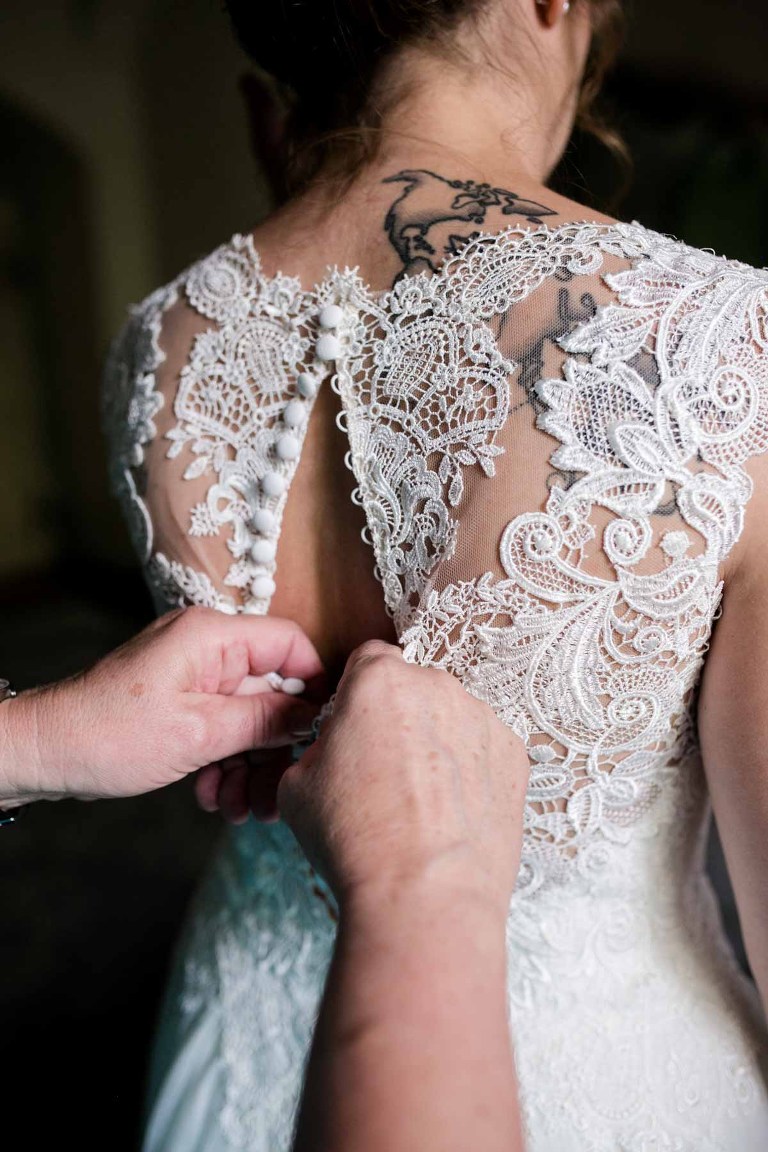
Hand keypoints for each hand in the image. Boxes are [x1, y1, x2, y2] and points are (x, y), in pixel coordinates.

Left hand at [0, 607, 323, 803]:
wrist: (45, 753)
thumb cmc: (108, 734)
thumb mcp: (200, 733)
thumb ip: (265, 719)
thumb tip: (317, 715)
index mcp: (213, 636)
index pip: (291, 644)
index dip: (315, 687)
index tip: (324, 732)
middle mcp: (206, 648)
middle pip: (272, 690)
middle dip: (274, 747)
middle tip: (274, 794)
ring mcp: (193, 676)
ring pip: (248, 717)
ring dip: (248, 765)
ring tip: (237, 806)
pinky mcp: (181, 702)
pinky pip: (222, 728)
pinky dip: (223, 762)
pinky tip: (213, 796)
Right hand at [277, 641, 529, 914]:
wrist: (425, 897)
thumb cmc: (355, 839)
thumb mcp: (297, 785)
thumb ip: (318, 745)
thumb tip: (337, 748)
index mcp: (380, 680)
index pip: (368, 659)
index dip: (357, 693)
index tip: (354, 726)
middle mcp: (438, 686)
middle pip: (413, 688)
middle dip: (398, 719)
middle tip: (382, 774)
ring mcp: (484, 718)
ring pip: (451, 718)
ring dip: (437, 745)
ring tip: (422, 805)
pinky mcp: (516, 754)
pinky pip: (484, 750)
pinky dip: (471, 773)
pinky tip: (452, 816)